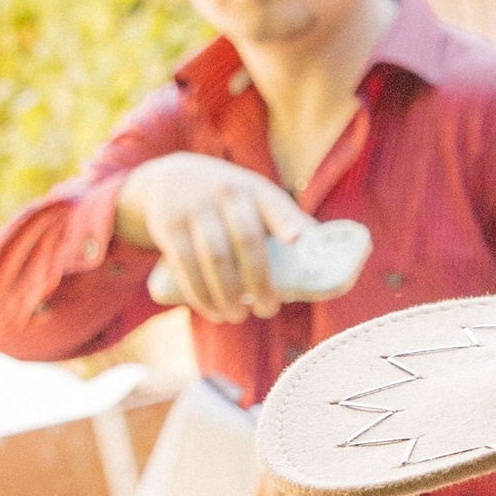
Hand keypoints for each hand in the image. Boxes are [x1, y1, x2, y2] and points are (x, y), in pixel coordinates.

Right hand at [117, 152, 308, 320]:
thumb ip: (284, 221)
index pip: (274, 203)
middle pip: (246, 239)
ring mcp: (196, 208)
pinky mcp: (170, 226)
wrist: (168, 179)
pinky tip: (211, 311)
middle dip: (259, 280)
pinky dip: (200, 294)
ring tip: (237, 317)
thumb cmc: (228, 200)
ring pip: (215, 257)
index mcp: (255, 189)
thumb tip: (326, 258)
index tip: (296, 241)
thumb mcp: (253, 197)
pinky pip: (185, 265)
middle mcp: (226, 193)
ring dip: (228, 293)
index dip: (286, 221)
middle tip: (268, 309)